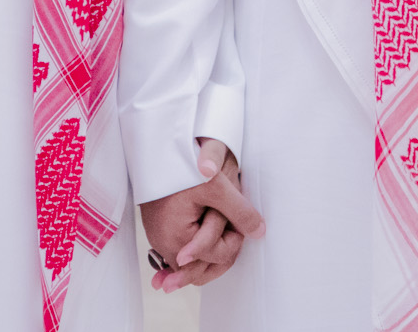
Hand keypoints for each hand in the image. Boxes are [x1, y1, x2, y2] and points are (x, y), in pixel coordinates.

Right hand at [139, 138, 263, 291]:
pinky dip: (197, 244)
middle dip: (222, 250)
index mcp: (177, 237)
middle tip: (233, 227)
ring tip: (222, 225)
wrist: (158, 150)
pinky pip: (182, 250)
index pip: (216, 256)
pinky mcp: (159, 232)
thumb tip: (259, 231)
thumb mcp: (217, 187)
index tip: (236, 221)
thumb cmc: (184, 166)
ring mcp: (159, 239)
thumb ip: (240, 212)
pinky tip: (206, 227)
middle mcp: (164, 244)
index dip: (234, 240)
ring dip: (210, 249)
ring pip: (193, 262)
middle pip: (202, 268)